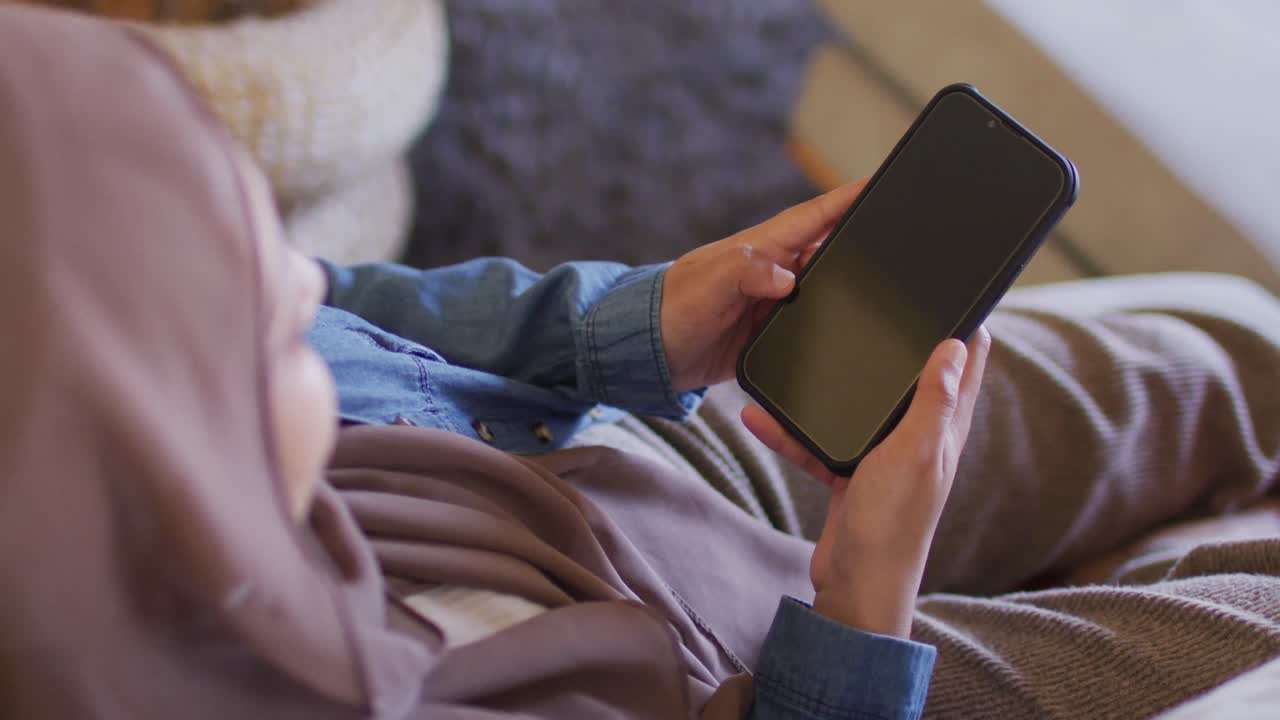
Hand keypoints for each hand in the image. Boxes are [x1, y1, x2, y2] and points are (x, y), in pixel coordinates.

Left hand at [660, 180, 866, 392]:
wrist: (649, 357)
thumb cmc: (671, 310)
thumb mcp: (708, 284)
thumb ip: (746, 272)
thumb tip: (788, 279)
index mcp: (761, 248)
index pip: (815, 216)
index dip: (848, 198)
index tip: (881, 180)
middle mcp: (773, 272)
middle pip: (829, 252)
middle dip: (861, 244)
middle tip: (900, 238)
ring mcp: (774, 304)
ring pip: (825, 291)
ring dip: (848, 290)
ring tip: (887, 288)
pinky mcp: (770, 336)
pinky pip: (810, 327)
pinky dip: (829, 327)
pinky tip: (850, 333)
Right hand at [743, 328, 991, 636]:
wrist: (854, 587)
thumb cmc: (891, 525)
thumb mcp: (913, 453)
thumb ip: (932, 401)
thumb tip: (958, 345)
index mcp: (942, 430)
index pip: (967, 368)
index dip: (965, 328)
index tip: (950, 291)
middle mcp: (916, 439)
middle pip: (907, 379)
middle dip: (890, 344)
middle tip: (866, 303)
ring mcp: (881, 457)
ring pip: (854, 406)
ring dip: (827, 387)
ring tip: (797, 353)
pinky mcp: (848, 475)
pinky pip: (816, 442)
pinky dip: (790, 432)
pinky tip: (758, 417)